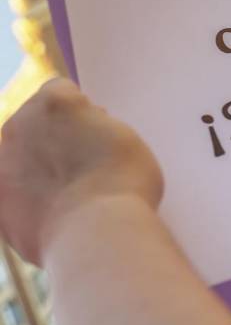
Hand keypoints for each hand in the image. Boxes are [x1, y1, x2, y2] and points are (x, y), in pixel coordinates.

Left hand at [0, 79, 162, 265]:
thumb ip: (96, 128)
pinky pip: (15, 195)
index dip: (81, 112)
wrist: (96, 233)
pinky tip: (58, 218)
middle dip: (53, 138)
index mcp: (53, 103)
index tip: (96, 133)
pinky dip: (31, 203)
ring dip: (38, 170)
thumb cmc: (123, 180)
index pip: (62, 91)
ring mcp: (2, 165)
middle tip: (84, 165)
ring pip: (20, 158)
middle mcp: (18, 126)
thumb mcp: (125, 138)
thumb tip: (82, 137)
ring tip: (71, 197)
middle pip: (34, 123)